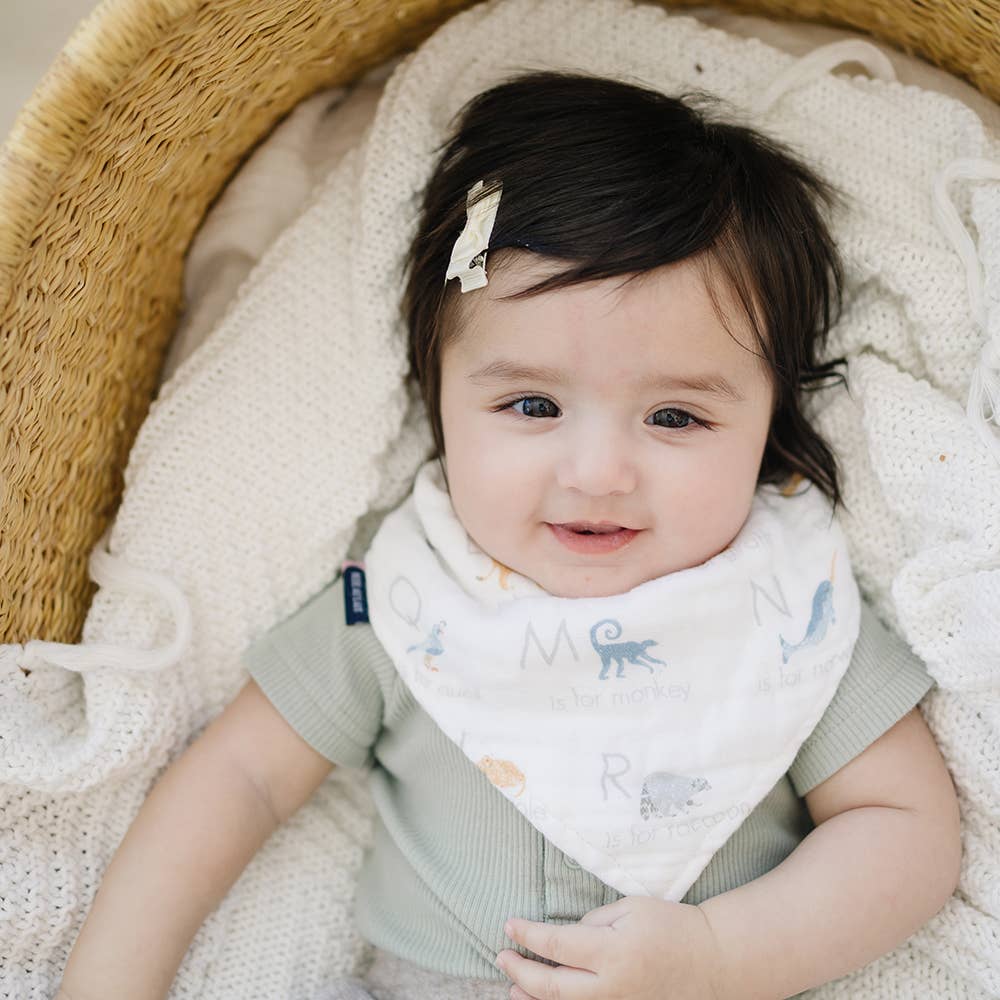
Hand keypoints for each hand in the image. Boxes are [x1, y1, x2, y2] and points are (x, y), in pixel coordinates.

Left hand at [495, 896, 724, 999]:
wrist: (710, 961)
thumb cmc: (671, 926)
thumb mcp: (630, 908)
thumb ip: (593, 921)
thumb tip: (567, 935)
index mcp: (612, 951)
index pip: (556, 945)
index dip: (527, 935)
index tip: (508, 924)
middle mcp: (611, 986)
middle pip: (552, 987)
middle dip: (520, 971)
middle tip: (500, 956)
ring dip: (532, 996)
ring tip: (511, 985)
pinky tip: (543, 998)